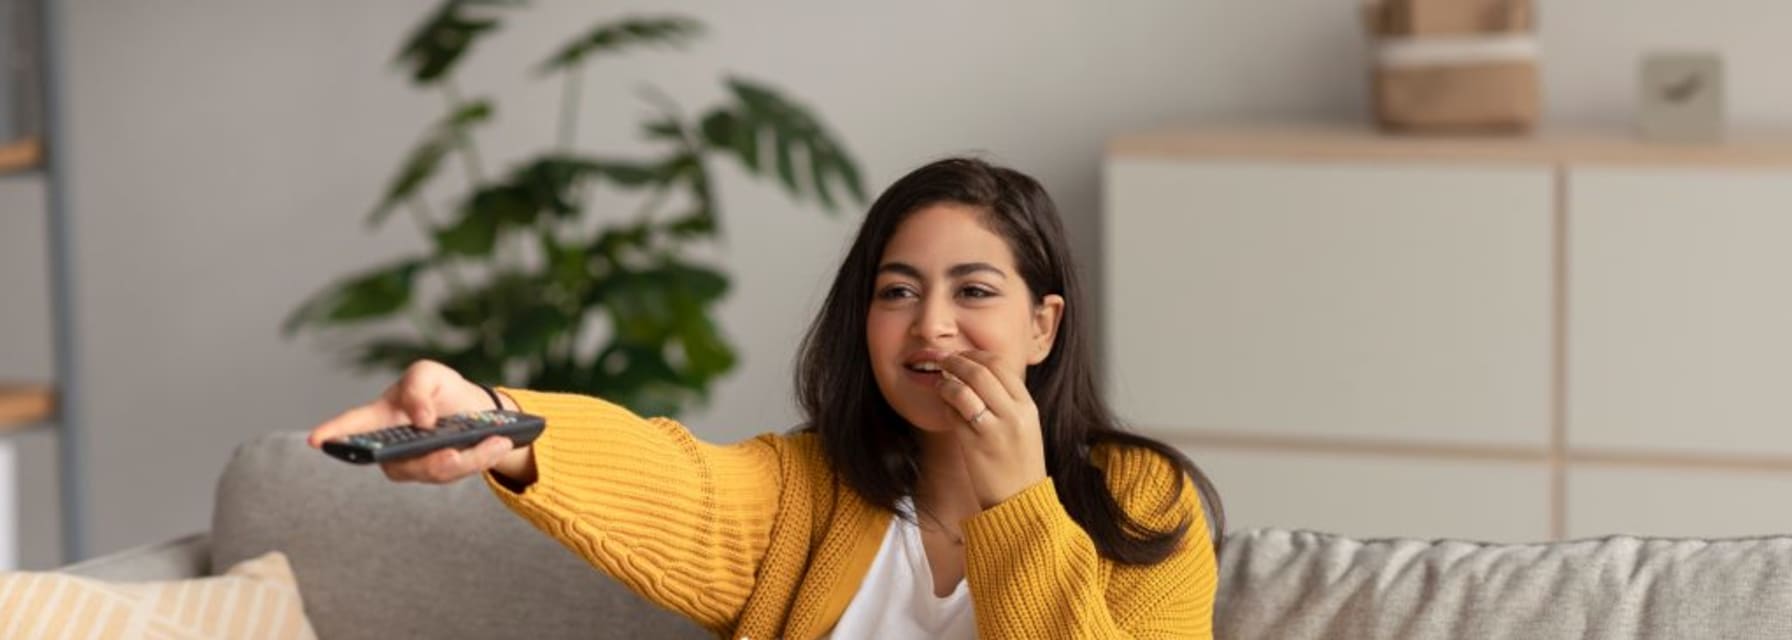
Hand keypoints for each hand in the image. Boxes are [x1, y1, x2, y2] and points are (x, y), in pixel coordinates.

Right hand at [307, 360, 517, 483]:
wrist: (472, 409)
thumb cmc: (438, 389)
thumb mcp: (429, 374)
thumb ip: (418, 388)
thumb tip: (421, 419)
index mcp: (380, 417)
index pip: (352, 426)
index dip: (334, 433)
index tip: (318, 440)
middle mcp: (391, 447)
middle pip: (401, 462)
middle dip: (429, 461)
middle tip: (452, 453)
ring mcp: (415, 463)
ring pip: (436, 470)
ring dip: (468, 458)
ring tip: (497, 441)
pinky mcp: (440, 472)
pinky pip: (457, 472)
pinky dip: (481, 458)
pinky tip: (500, 444)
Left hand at [936, 350, 1047, 509]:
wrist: (1021, 502)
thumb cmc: (1019, 465)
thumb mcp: (1024, 427)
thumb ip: (1007, 402)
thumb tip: (976, 375)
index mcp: (1028, 406)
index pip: (1001, 365)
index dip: (976, 355)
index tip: (962, 355)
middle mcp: (1014, 414)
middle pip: (980, 371)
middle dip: (956, 360)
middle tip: (941, 359)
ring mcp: (996, 429)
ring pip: (964, 390)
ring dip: (946, 382)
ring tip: (939, 381)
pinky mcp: (977, 445)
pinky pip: (954, 415)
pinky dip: (945, 405)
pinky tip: (944, 405)